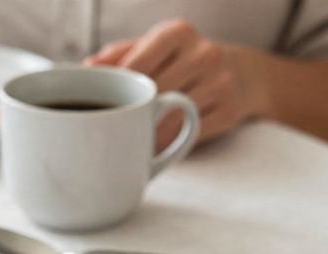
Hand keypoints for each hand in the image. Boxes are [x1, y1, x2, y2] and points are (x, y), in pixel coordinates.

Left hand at [86, 19, 262, 148]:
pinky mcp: (232, 110)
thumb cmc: (180, 61)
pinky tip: (154, 148)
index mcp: (178, 32)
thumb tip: (87, 68)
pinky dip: (169, 145)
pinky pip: (191, 134)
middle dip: (129, 116)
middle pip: (153, 94)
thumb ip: (119, 56)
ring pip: (171, 117)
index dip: (116, 89)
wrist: (240, 72)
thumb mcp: (152, 47)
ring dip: (146, 136)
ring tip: (127, 143)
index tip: (101, 107)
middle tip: (107, 133)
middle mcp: (204, 53)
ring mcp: (222, 82)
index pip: (137, 65)